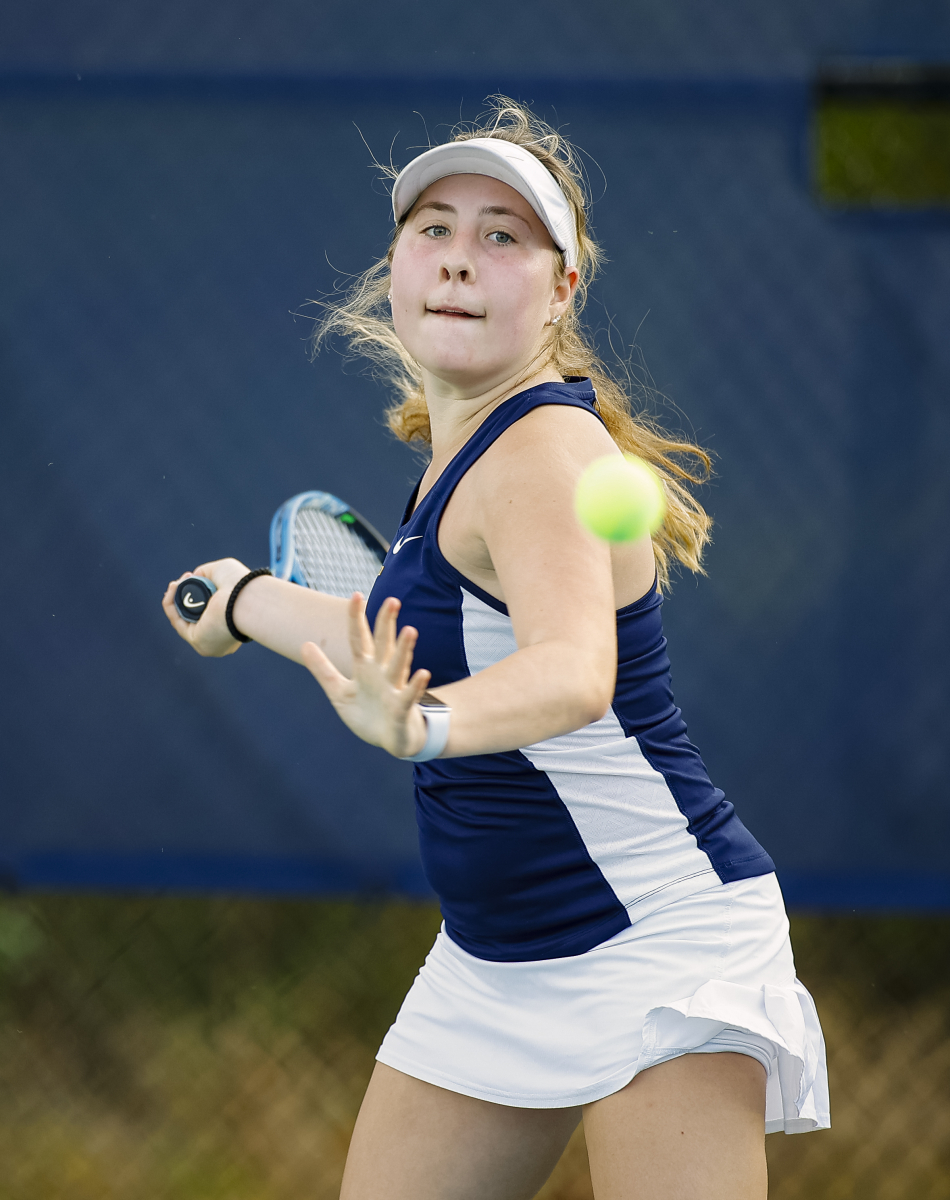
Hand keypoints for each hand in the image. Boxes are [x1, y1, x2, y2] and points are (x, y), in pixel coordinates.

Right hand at [161, 557, 250, 656]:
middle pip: (192, 617)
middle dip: (182, 598)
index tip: (189, 579)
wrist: (244, 598)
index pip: (208, 613)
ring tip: (175, 583)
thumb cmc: (240, 584)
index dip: (194, 597)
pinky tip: (173, 587)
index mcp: (231, 622)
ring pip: (182, 619)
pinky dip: (170, 604)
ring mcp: (209, 639)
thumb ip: (207, 573)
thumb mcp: (222, 571)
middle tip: (178, 582)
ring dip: (175, 599)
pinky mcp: (197, 640)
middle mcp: (221, 635)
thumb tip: (192, 577)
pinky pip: (177, 621)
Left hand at [301, 594, 430, 757]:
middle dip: (387, 624)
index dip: (356, 618)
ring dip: (404, 649)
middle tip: (392, 601)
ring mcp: (394, 690)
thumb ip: (323, 669)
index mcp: (366, 668)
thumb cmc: (367, 714)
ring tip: (410, 630)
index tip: (356, 594)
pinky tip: (423, 673)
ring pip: (399, 666)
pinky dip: (416, 686)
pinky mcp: (402, 709)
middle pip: (384, 644)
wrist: (392, 741)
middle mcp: (382, 673)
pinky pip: (409, 695)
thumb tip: (305, 644)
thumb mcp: (339, 692)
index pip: (360, 639)